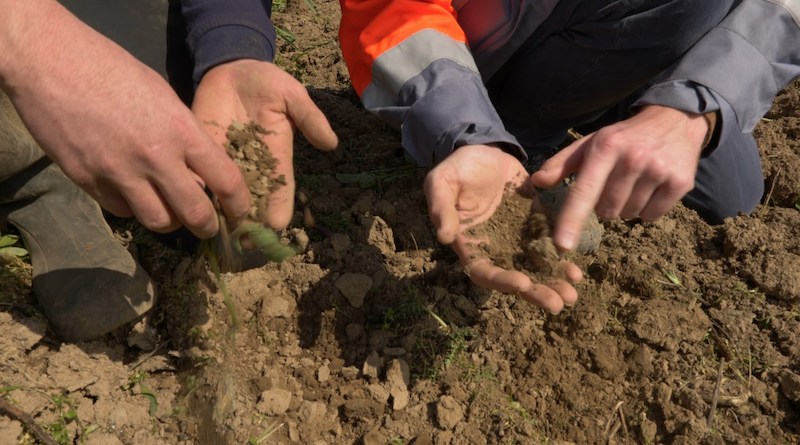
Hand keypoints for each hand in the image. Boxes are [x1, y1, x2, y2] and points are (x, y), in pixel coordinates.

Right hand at [0, 0, 248, 237]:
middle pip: (195, 214)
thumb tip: (199, 167)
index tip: (240, 215)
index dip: (239, 205)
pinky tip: (132, 194)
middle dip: (208, 227)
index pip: (226, 181)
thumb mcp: (164, 95)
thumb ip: (185, 134)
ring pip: (158, 221)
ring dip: (170, 221)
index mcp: (181, 131)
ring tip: (170, 211)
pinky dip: (132, 209)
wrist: (51, 61)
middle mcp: (154, 157)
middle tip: (209, 227)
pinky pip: (121, 211)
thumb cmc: (112, 69)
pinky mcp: (88, 181)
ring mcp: (119, 173)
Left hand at [191, 59, 337, 229]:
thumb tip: (331, 143)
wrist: (230, 67)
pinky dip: (197, 192)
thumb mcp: (292, 94)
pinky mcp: (202, 153)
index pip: (281, 189)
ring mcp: (226, 162)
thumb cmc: (266, 81)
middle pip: (253, 202)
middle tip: (246, 243)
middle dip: (250, 224)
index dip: (279, 209)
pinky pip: (199, 177)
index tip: (275, 226)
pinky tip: (191, 208)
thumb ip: (309, 117)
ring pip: (225, 197)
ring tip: (219, 234)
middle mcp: (253, 166)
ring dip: (222, 215)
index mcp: (277, 157)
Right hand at [424, 144, 582, 313]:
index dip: (502, 280)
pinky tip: (576, 272)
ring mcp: (518, 239)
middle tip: (558, 304)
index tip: (522, 283)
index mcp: (470, 244)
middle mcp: (495, 248)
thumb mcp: (441, 181)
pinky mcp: (536, 225)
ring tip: (572, 293)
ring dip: (553, 282)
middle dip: (536, 292)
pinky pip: (550, 246)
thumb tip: (443, 236)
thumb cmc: (457, 168)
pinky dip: (562, 260)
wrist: (485, 150)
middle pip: (515, 278)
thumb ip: (440, 207)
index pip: (484, 271)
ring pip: (536, 268)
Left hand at [533, 105, 708, 250]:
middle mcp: (633, 158)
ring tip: (635, 181)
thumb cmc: (624, 138)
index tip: (563, 245)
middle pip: (606, 211)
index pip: (584, 191)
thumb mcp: (592, 143)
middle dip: (606, 204)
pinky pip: (651, 216)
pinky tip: (651, 187)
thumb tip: (537, 181)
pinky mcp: (680, 183)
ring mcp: (658, 171)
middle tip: (616, 182)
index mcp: (606, 147)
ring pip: (628, 215)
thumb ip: (562, 163)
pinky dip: (648, 209)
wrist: (675, 121)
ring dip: (627, 206)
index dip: (571, 220)